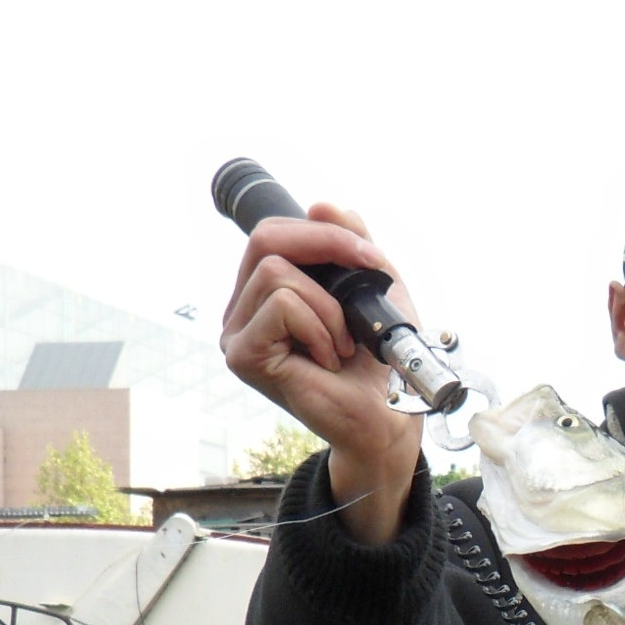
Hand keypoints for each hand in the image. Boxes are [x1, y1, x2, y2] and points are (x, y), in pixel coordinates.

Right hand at [220, 203, 424, 543]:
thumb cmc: (378, 360)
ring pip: (276, 274)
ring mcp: (237, 334)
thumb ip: (349, 243)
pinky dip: (319, 326)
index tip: (368, 257)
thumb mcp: (372, 287)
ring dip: (327, 307)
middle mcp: (242, 310)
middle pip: (265, 240)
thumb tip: (319, 206)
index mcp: (266, 292)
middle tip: (362, 281)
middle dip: (324, 249)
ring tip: (340, 343)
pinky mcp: (243, 356)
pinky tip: (328, 358)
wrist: (387, 417)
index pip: (274, 233)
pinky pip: (282, 306)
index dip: (323, 233)